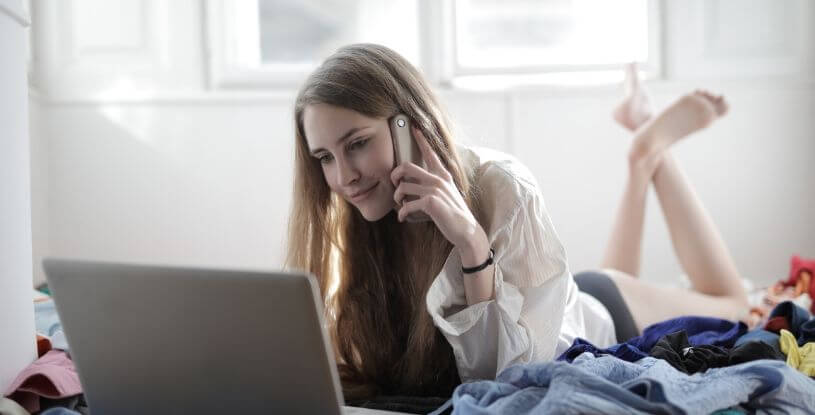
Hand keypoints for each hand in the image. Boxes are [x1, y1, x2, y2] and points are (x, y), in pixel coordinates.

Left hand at [390, 127, 486, 253]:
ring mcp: (435, 190)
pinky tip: (402, 218)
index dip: (421, 139)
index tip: (414, 128)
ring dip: (397, 198)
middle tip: (394, 183)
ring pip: (403, 187)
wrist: (466, 230)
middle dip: (395, 174)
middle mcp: (438, 179)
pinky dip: (402, 213)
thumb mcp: (447, 194)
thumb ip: (432, 187)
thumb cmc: (453, 214)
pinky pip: (406, 205)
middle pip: (406, 166)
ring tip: (400, 206)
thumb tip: (411, 187)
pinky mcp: (431, 202)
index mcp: (443, 175)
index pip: (430, 153)